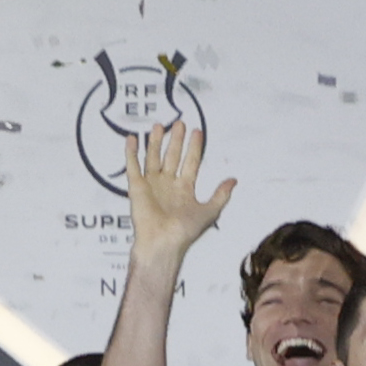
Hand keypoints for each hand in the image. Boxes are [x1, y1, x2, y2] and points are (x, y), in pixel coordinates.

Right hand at [122, 117, 231, 267]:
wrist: (163, 242)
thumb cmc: (185, 231)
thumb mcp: (210, 211)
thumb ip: (221, 194)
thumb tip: (234, 180)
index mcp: (184, 189)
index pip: (190, 162)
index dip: (194, 147)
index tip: (197, 131)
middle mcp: (168, 184)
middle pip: (172, 156)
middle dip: (176, 140)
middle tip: (180, 123)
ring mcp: (152, 184)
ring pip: (153, 157)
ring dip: (155, 142)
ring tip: (159, 126)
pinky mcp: (136, 187)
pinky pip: (133, 166)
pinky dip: (131, 153)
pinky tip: (132, 139)